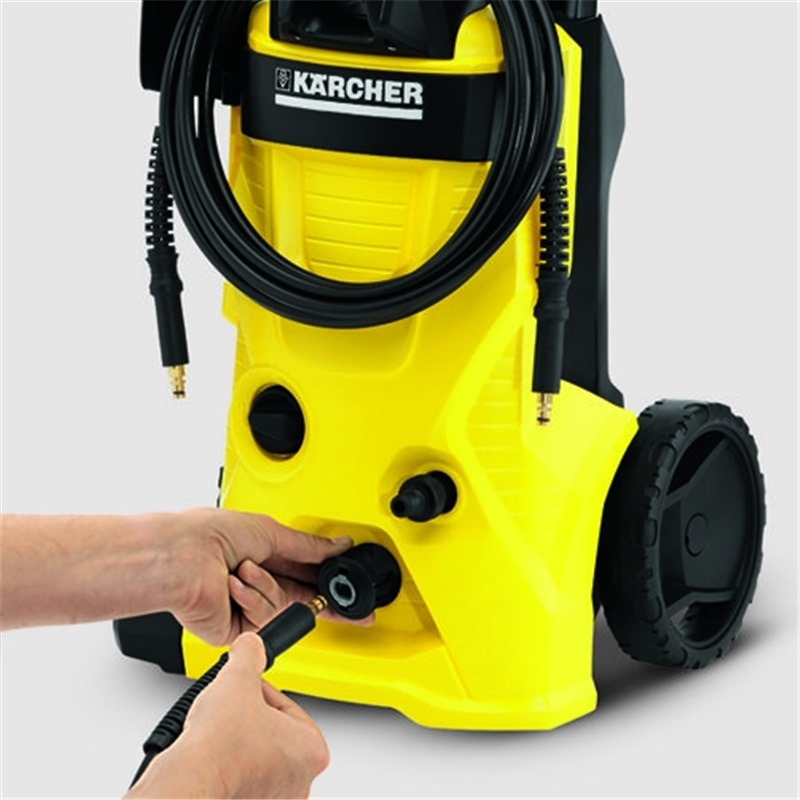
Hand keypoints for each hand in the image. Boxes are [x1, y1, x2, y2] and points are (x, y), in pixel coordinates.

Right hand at [125, 633, 327, 798]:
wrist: (186, 785)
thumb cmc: (219, 747)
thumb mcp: (238, 679)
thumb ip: (249, 654)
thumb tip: (250, 645)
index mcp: (312, 750)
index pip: (287, 706)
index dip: (259, 691)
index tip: (243, 690)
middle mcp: (298, 783)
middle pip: (272, 733)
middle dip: (248, 718)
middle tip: (227, 710)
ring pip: (253, 758)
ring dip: (235, 742)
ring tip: (215, 733)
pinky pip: (236, 781)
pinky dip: (223, 768)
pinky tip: (209, 757)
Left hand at [165, 508, 353, 645]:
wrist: (181, 558)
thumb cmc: (209, 534)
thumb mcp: (271, 532)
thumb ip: (309, 546)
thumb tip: (339, 545)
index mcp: (262, 553)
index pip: (305, 570)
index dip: (329, 579)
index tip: (349, 587)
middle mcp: (255, 580)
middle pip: (299, 596)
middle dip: (320, 598)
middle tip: (343, 602)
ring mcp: (245, 606)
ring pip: (282, 606)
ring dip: (267, 586)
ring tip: (244, 570)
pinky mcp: (235, 629)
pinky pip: (262, 620)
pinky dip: (251, 599)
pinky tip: (233, 586)